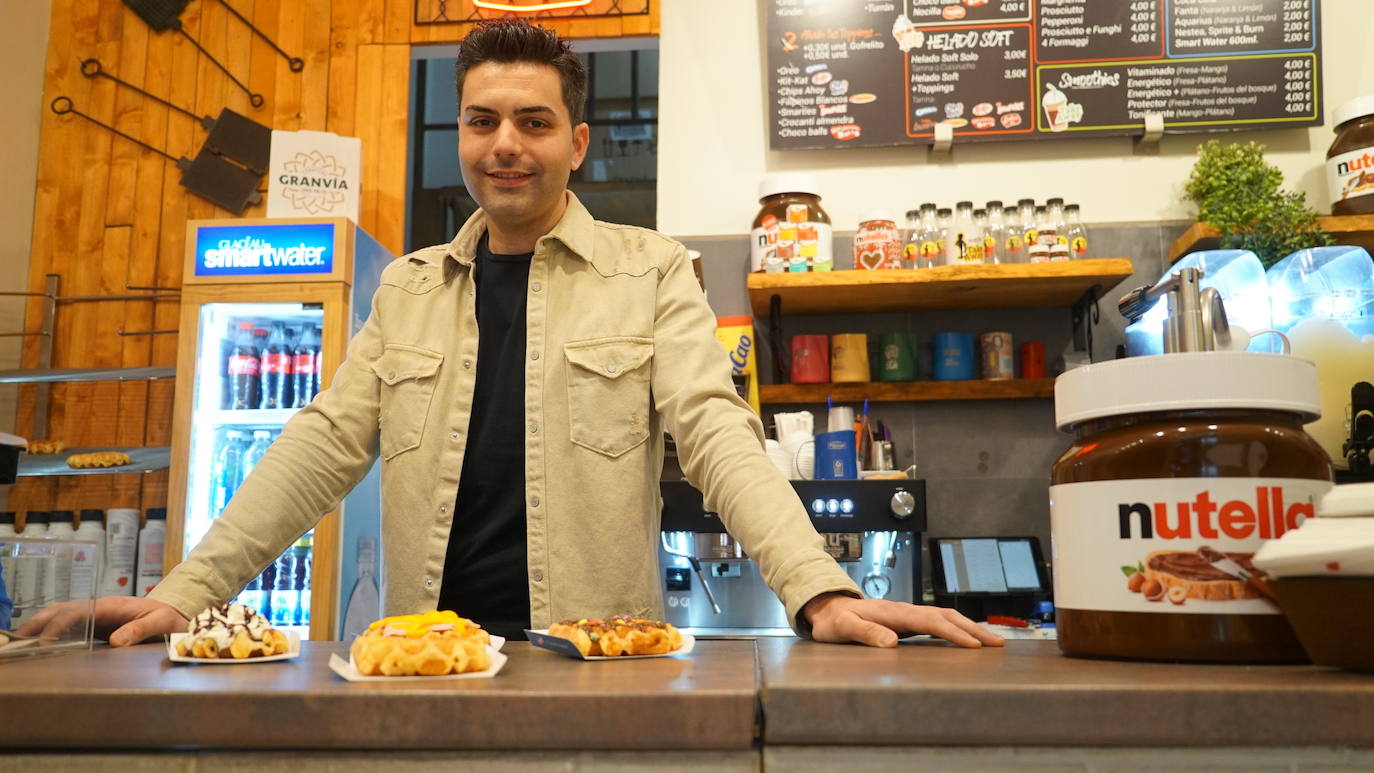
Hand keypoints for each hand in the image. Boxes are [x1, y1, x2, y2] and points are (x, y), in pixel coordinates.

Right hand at [16, 596, 187, 646]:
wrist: (175, 612)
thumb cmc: (169, 616)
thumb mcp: (161, 622)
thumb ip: (141, 630)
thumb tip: (116, 641)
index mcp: (112, 605)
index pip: (78, 612)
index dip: (59, 625)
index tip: (46, 640)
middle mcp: (99, 607)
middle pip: (62, 610)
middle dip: (39, 622)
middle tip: (19, 639)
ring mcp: (96, 614)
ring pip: (61, 615)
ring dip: (40, 625)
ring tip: (21, 641)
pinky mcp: (96, 623)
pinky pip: (69, 624)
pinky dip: (50, 630)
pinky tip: (38, 643)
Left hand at [802, 592, 1004, 648]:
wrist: (826, 607)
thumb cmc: (833, 621)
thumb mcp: (844, 628)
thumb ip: (866, 634)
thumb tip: (892, 643)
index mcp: (893, 613)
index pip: (931, 622)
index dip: (954, 634)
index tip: (973, 645)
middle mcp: (904, 611)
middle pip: (945, 617)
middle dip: (973, 629)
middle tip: (997, 644)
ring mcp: (907, 614)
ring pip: (944, 617)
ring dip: (969, 627)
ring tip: (991, 641)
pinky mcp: (906, 620)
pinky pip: (937, 622)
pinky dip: (956, 628)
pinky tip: (965, 637)